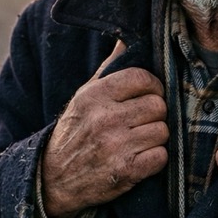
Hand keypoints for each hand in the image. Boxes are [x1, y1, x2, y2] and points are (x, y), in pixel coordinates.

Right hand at [42, 39, 167, 217]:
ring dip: (155, 137)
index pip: (143, 78)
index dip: (152, 86)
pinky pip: (161, 157)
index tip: (147, 95)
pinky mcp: (125, 171)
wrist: (54, 178)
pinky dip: (154, 159)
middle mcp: (105, 118)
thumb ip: (110, 67)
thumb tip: (128, 39)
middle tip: (142, 121)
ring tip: (139, 140)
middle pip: (158, 105)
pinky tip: (140, 158)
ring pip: (163, 131)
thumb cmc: (75, 131)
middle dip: (154, 114)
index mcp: (95, 95)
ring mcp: (116, 146)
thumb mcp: (85, 95)